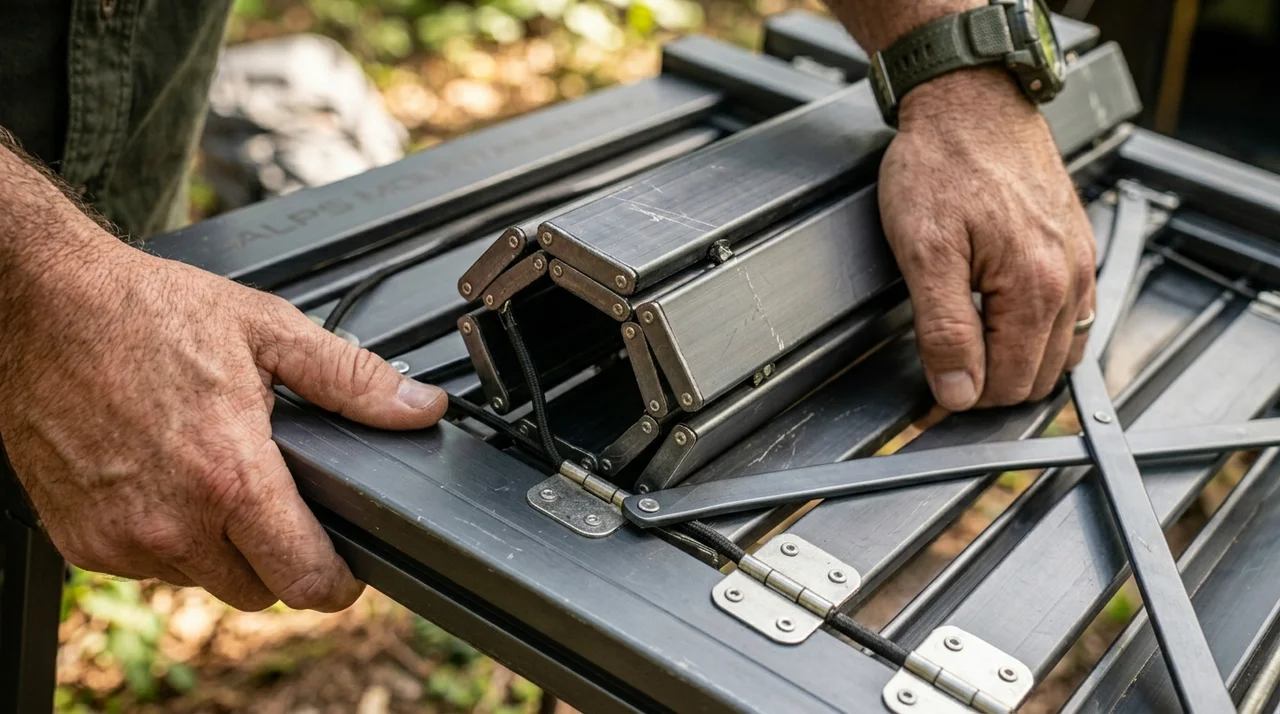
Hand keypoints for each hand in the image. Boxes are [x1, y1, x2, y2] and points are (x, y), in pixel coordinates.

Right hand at [0, 213, 447, 611]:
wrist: (42, 307)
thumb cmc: (145, 313)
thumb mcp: (268, 331)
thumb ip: (352, 380)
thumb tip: (421, 408)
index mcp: (230, 476)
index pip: (304, 579)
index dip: (338, 582)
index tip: (347, 569)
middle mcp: (173, 521)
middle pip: (259, 590)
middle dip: (281, 557)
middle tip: (280, 501)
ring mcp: (122, 539)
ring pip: (204, 581)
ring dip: (222, 548)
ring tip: (217, 477)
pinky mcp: (83, 543)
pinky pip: (149, 567)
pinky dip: (168, 539)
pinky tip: (168, 481)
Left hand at [879, 67, 1095, 409]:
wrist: (970, 101)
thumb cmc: (943, 163)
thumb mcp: (925, 251)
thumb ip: (944, 329)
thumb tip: (958, 392)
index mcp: (1035, 287)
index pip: (1010, 384)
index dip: (964, 399)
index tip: (929, 398)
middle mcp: (1070, 279)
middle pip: (1039, 376)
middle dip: (991, 387)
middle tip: (943, 374)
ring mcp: (1079, 262)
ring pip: (1060, 352)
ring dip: (1017, 364)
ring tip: (970, 352)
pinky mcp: (1076, 248)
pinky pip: (1071, 317)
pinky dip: (1038, 335)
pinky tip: (1002, 325)